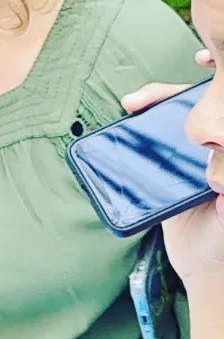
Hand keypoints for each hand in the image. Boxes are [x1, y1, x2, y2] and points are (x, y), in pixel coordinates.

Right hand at [123, 59, 223, 292]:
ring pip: (167, 122)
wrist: (203, 270)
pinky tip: (124, 124)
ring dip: (153, 105)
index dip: (211, 92)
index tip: (203, 68)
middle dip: (169, 94)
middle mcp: (208, 153)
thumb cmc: (222, 242)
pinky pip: (145, 145)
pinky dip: (133, 131)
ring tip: (133, 104)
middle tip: (144, 97)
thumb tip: (220, 184)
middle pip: (191, 111)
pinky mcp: (158, 173)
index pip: (217, 117)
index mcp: (223, 157)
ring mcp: (184, 160)